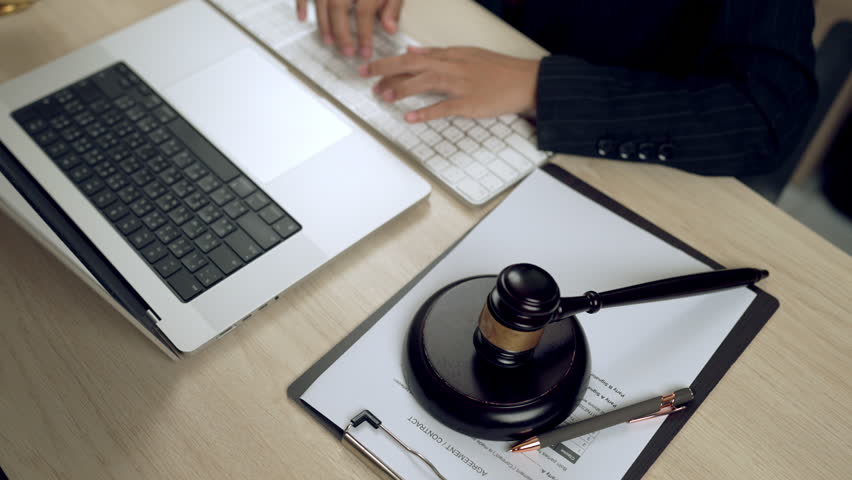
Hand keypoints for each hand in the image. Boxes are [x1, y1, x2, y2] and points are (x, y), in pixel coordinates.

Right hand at [296, 0, 402, 57]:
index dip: (364, 34)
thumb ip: (393, 6)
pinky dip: (301, 3)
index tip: (365, 52)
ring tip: (329, 41)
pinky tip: (302, 17)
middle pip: (339, 6)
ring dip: (323, 23)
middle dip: (341, 32)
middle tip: (346, 51)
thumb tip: (390, 29)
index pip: (365, 10)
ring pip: (321, 0)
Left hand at [359, 47, 539, 122]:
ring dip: (402, 88)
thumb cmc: (499, 70)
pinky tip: (410, 117)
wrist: (526, 80)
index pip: (414, 55)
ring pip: (426, 82)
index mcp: (452, 55)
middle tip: (365, 76)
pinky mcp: (470, 103)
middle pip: (414, 64)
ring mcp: (461, 84)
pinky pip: (444, 107)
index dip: (390, 61)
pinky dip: (426, 112)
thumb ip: (438, 53)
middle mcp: (453, 66)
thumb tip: (413, 50)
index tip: (370, 67)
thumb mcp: (467, 54)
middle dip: (387, 69)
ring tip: (383, 95)